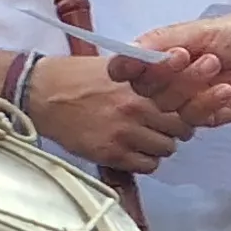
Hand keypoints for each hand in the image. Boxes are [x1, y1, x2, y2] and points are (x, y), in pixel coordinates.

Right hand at [24, 54, 191, 173]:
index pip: (185, 101)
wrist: (42, 93)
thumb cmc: (78, 76)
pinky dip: (144, 160)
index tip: (179, 109)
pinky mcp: (111, 153)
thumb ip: (147, 76)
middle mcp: (137, 108)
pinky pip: (146, 165)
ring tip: (145, 138)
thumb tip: (176, 84)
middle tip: (162, 126)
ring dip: (159, 145)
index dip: (188, 107)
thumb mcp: (117, 65)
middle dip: (176, 128)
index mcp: (141, 83)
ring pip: (166, 149)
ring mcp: (124, 133)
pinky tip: (133, 150)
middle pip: (181, 128)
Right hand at [130, 12, 230, 127]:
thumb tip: (130, 49)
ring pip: (167, 105)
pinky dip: (208, 102)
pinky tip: (225, 88)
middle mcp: (166, 81)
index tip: (133, 63)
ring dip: (190, 84)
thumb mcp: (197, 30)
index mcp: (158, 56)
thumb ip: (161, 41)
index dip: (125, 68)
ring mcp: (184, 100)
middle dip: (164, 73)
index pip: (126, 68)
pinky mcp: (203, 116)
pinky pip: (193, 117)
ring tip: (214, 63)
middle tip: (185, 55)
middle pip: (145, 89)